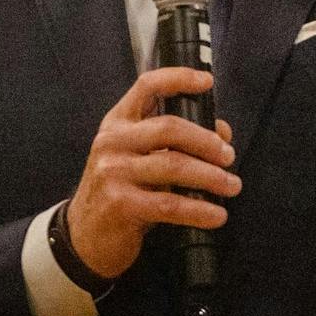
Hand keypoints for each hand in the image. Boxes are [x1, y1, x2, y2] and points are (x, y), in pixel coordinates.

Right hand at [67, 67, 238, 279]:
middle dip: (206, 141)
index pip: (146, 87)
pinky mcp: (121, 204)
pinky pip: (170, 204)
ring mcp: (114, 172)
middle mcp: (113, 142)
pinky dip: (199, 210)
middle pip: (169, 128)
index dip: (178, 78)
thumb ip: (172, 142)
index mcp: (117, 123)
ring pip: (174, 166)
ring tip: (232, 186)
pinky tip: (216, 215)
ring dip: (211, 177)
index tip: (207, 81)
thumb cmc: (119, 191)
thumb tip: (221, 134)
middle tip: (229, 156)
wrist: (84, 236)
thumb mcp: (137, 158)